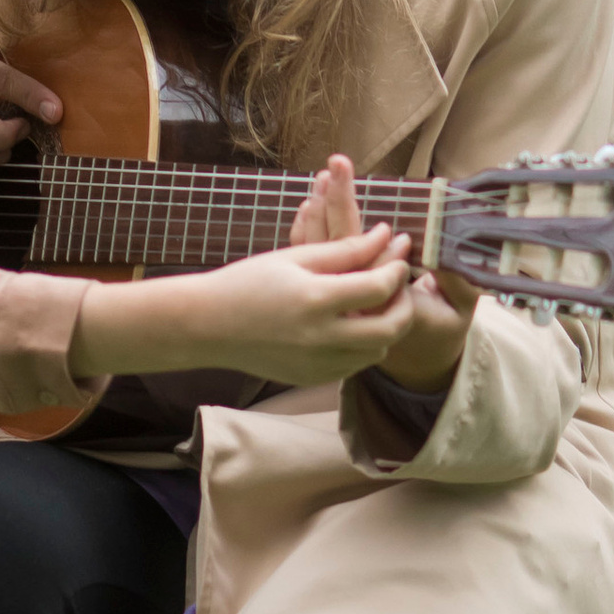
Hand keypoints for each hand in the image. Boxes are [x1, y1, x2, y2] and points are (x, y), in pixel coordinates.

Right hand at [72, 223, 415, 389]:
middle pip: (392, 328)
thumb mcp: (295, 258)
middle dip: (405, 302)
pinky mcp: (313, 378)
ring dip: (386, 326)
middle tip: (399, 283)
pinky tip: (352, 323)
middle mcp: (321, 338)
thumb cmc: (247, 282)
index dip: (397, 267)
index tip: (400, 249)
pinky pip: (356, 365)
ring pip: (378, 350)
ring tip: (376, 301)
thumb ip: (345, 250)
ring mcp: (318, 364)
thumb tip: (387, 235)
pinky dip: (363, 345)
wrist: (208, 325)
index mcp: (315, 300)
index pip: (379, 287)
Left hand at [292, 154, 474, 388]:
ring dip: (320, 213)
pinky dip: (307, 231)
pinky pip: (313, 261)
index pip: (367, 263)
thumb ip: (459, 283)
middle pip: (338, 249)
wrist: (416, 359)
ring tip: (321, 177)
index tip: (360, 192)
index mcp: (383, 306)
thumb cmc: (442, 327)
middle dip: (337, 203)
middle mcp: (353, 303)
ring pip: (321, 253)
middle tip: (336, 164)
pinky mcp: (331, 290)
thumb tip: (451, 251)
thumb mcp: (459, 309)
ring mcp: (338, 297)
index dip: (364, 230)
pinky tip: (308, 204)